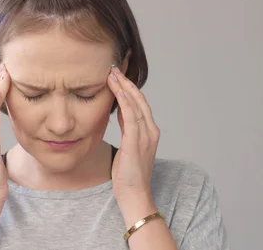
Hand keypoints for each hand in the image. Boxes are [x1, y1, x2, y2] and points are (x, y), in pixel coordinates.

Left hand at [107, 65, 159, 210]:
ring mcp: (146, 135)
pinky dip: (124, 100)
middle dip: (126, 82)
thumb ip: (127, 129)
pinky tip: (116, 89)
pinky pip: (131, 115)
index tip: (116, 76)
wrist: (134, 194)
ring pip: (135, 103)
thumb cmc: (128, 175)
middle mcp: (151, 130)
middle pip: (139, 99)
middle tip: (113, 68)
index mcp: (149, 132)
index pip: (139, 103)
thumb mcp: (127, 146)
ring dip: (123, 87)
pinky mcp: (137, 141)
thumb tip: (119, 114)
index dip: (128, 88)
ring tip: (111, 74)